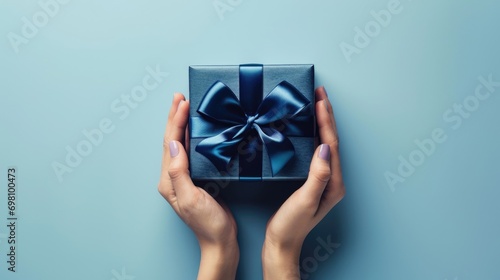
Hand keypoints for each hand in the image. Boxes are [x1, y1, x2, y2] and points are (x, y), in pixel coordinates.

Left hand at [158, 93, 238, 279]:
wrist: (220, 240)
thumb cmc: (207, 224)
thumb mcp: (191, 198)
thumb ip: (179, 172)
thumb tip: (173, 145)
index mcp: (168, 179)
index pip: (170, 143)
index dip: (175, 121)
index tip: (182, 102)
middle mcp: (172, 176)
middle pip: (172, 140)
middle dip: (175, 116)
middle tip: (180, 96)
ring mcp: (184, 177)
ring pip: (180, 144)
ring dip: (182, 124)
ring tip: (186, 106)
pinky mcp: (196, 178)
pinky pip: (191, 152)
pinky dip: (191, 136)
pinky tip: (196, 129)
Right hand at [262, 86, 345, 279]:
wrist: (281, 244)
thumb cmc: (291, 226)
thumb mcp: (304, 201)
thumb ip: (317, 175)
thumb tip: (325, 148)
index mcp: (333, 182)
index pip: (332, 144)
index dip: (326, 120)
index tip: (320, 100)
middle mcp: (331, 179)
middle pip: (331, 140)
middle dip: (327, 115)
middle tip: (320, 92)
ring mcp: (321, 179)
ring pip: (323, 143)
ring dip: (320, 122)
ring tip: (315, 102)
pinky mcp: (309, 180)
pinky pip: (313, 151)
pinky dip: (311, 134)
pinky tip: (305, 127)